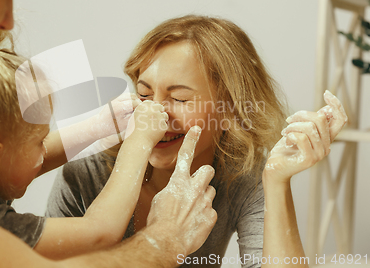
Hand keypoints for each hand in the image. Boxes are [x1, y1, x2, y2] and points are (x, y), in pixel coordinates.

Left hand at [91, 92, 140, 139]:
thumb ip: (134, 117)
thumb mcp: (125, 124)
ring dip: (135, 100)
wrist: (99, 125)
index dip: (141, 107)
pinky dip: (130, 100)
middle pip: (133, 97)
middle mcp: (116, 101)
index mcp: (118, 108)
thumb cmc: (111, 127)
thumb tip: (143, 112)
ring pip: (130, 95)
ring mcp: (115, 98)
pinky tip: (131, 108)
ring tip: (136, 109)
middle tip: (141, 111)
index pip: (134, 103)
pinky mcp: (114, 98)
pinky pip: (126, 96)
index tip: (145, 112)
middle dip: (138, 103)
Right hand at [124, 100, 168, 145]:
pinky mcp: (164, 125)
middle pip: (159, 106)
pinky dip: (161, 128)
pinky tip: (155, 132)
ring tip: (154, 126)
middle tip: (155, 119)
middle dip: (158, 111)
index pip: (151, 102)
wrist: (138, 141)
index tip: (149, 113)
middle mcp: (152, 110)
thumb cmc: (134, 130)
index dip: (151, 108)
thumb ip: (143, 111)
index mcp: (143, 106)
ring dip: (161, 119)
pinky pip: (165, 124)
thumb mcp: (134, 117)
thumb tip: (151, 107)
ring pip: (164, 115)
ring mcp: (159, 117)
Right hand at [146, 126, 216, 255]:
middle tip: (199, 183)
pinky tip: (194, 223)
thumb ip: (171, 190)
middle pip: (208, 170)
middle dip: (205, 174)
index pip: (185, 155)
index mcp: (178, 182)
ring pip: (211, 191)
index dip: (191, 140)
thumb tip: (175, 191)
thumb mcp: (159, 199)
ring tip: (192, 209)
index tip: (197, 130)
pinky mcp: (211, 216)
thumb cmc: (158, 222)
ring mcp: (204, 202)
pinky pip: (211, 211)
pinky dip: (204, 215)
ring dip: (203, 197)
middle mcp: (194, 188)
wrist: (166, 241)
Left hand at [264, 90, 347, 182]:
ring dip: (293, 126)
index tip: (326, 93)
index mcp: (326, 139)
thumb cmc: (286, 148)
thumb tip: (326, 109)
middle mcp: (326, 147)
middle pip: (320, 119)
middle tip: (289, 120)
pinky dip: (290, 135)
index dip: (336, 105)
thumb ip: (312, 122)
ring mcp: (319, 154)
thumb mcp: (300, 130)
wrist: (275, 168)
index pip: (340, 120)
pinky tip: (286, 141)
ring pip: (310, 127)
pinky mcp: (309, 159)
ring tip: (285, 132)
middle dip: (301, 114)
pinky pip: (301, 138)